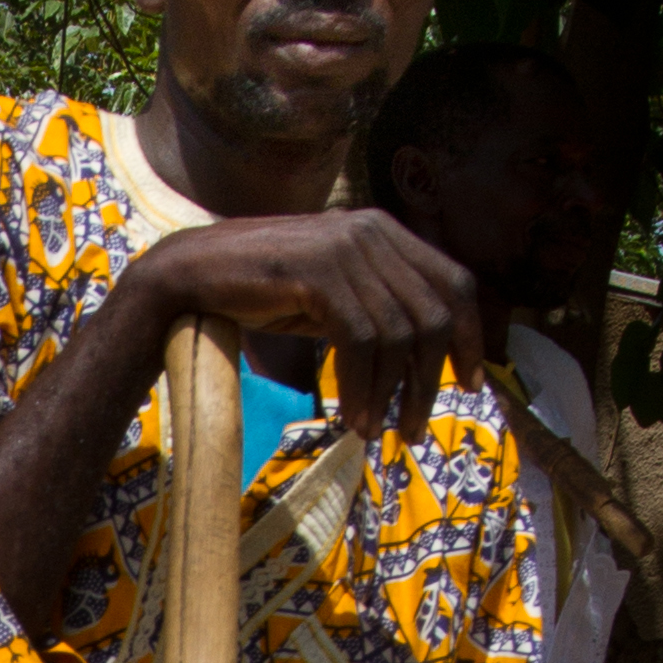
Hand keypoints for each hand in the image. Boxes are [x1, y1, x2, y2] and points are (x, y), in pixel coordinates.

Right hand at [139, 210, 486, 446]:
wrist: (189, 277)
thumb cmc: (259, 291)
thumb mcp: (332, 292)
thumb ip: (375, 305)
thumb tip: (420, 354)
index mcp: (384, 230)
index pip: (454, 282)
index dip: (470, 336)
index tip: (472, 382)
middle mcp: (372, 231)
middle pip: (432, 314)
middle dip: (430, 379)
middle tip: (414, 428)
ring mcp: (345, 248)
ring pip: (398, 334)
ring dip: (392, 394)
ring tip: (377, 432)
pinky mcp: (318, 272)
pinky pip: (360, 342)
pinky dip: (362, 389)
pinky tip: (353, 420)